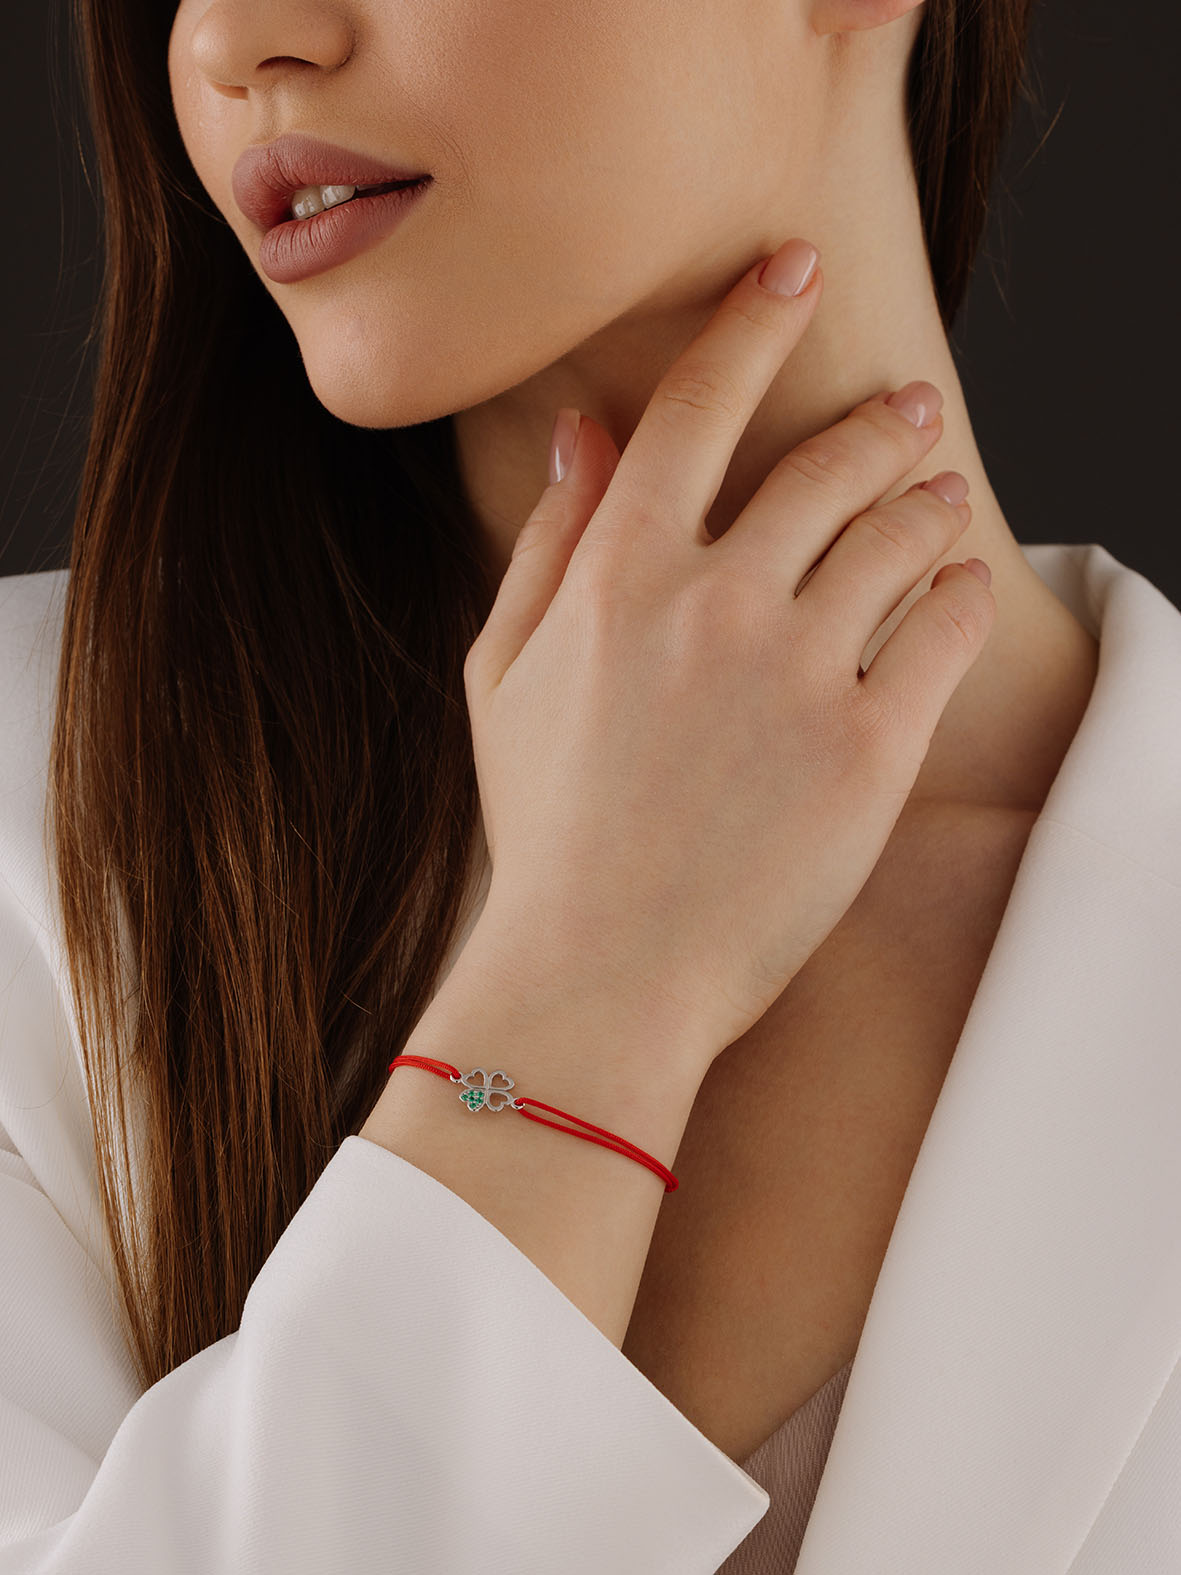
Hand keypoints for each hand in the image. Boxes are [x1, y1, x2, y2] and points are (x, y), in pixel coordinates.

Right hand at [462, 238, 994, 1072]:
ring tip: (941, 491)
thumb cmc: (544, 828)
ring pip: (898, 535)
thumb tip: (585, 433)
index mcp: (618, 574)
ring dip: (927, 498)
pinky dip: (962, 592)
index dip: (754, 320)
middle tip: (911, 413)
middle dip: (878, 424)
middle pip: (824, 463)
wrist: (603, 972)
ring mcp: (797, 672)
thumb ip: (546, 546)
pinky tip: (965, 584)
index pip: (700, 406)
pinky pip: (943, 631)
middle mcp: (713, 601)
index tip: (796, 268)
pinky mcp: (868, 748)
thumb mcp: (502, 678)